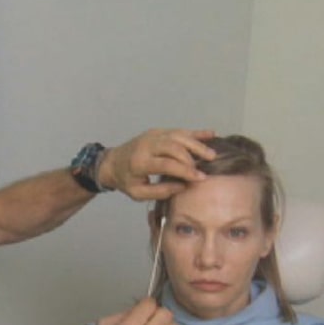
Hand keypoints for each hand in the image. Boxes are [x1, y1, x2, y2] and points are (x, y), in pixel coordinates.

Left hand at [98, 129, 216, 200]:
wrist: (111, 162)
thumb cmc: (126, 180)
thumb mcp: (138, 193)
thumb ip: (160, 192)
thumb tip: (184, 186)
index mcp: (140, 162)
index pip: (166, 164)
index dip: (185, 171)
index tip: (200, 178)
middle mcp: (147, 145)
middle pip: (174, 147)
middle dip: (192, 157)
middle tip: (206, 167)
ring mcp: (153, 135)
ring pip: (178, 136)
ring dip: (197, 144)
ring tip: (211, 155)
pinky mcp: (158, 131)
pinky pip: (178, 130)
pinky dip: (195, 132)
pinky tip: (211, 134)